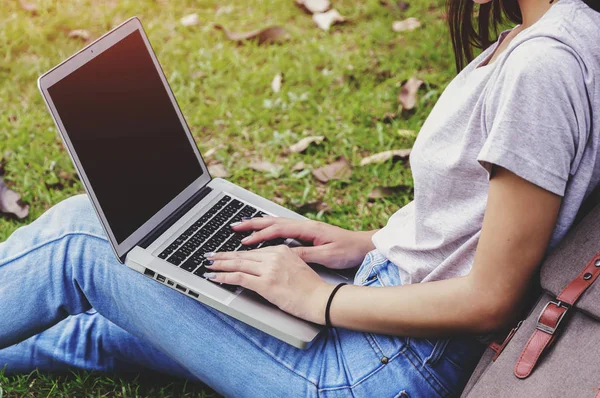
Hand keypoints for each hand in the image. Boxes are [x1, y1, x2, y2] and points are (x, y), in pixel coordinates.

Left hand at [205, 245, 333, 323]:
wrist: (321, 298)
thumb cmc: (312, 288)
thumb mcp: (297, 267)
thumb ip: (281, 263)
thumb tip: (266, 269)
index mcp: (282, 250)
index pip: (253, 252)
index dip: (237, 253)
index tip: (227, 255)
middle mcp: (274, 256)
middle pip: (242, 255)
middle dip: (223, 256)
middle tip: (210, 256)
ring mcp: (269, 269)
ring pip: (238, 264)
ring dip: (219, 265)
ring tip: (208, 265)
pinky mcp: (265, 283)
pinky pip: (239, 278)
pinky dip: (224, 277)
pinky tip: (215, 277)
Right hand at [232, 217, 376, 269]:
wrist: (363, 246)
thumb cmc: (348, 251)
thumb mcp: (326, 256)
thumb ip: (305, 254)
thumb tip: (284, 254)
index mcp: (308, 229)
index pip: (277, 230)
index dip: (259, 235)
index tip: (244, 241)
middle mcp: (304, 225)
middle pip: (273, 221)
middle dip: (252, 223)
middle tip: (234, 227)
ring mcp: (305, 228)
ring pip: (277, 223)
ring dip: (259, 224)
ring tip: (242, 226)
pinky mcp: (308, 233)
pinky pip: (283, 228)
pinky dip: (269, 228)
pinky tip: (263, 232)